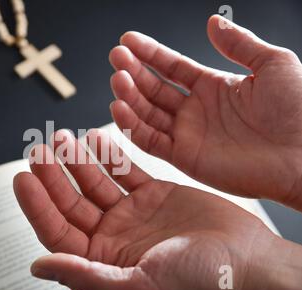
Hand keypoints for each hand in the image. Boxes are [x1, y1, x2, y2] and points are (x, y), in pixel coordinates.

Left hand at [13, 129, 301, 289]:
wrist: (247, 262)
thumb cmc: (201, 281)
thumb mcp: (138, 284)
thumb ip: (86, 275)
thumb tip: (39, 265)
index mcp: (104, 262)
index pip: (58, 231)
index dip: (38, 206)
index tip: (23, 178)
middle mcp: (113, 238)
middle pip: (72, 203)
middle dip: (53, 176)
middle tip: (39, 150)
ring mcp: (132, 214)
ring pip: (95, 182)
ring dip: (77, 161)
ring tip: (61, 139)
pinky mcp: (153, 194)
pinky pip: (124, 170)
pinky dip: (110, 154)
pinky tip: (96, 138)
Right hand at [109, 15, 301, 210]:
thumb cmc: (300, 109)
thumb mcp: (272, 64)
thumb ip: (238, 43)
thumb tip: (212, 21)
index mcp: (213, 86)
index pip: (172, 66)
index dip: (149, 53)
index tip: (127, 40)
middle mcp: (196, 110)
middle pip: (154, 88)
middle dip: (133, 71)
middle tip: (116, 56)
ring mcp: (188, 134)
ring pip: (147, 113)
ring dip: (129, 96)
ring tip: (118, 79)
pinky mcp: (184, 157)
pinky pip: (150, 141)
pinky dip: (132, 126)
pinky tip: (120, 109)